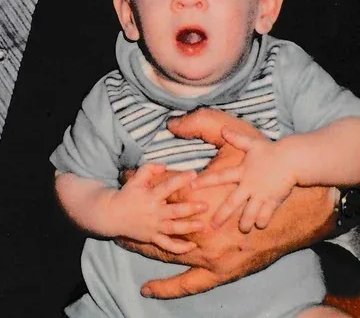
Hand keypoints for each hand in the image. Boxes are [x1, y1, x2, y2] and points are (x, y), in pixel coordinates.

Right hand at [107, 163, 204, 252]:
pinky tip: (192, 246)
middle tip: (206, 206)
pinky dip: (180, 248)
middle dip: (191, 209)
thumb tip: (165, 165)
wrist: (111, 214)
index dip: (181, 179)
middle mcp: (154, 212)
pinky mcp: (152, 238)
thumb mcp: (134, 180)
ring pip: (174, 229)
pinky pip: (168, 245)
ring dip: (189, 228)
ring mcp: (154, 226)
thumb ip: (149, 169)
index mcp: (150, 196)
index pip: (167, 186)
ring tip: (203, 226)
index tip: (194, 174)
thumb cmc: (126, 195)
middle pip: (175, 211)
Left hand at [121, 110, 335, 298]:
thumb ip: (199, 125)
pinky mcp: (222, 270)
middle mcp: (197, 229)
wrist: (298, 201)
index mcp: (196, 197)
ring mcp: (209, 253)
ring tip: (124, 242)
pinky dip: (168, 287)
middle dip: (134, 221)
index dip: (139, 186)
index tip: (125, 181)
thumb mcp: (232, 135)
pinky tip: (150, 289)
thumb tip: (172, 124)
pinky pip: (190, 282)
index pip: (156, 193)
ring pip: (165, 253)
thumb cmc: (264, 164)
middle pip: (155, 226)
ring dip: (144, 248)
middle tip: (115, 218)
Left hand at [193, 127, 298, 231]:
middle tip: (212, 226)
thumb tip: (223, 130)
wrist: (293, 159)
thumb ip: (237, 139)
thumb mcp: (252, 143)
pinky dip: (263, 221)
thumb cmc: (272, 151)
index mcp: (241, 172)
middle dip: (222, 216)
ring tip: (242, 230)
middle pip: (232, 203)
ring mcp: (261, 195)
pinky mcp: (274, 201)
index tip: (191, 186)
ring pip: (250, 213)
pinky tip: (260, 225)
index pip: (219, 177)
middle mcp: (249, 185)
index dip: (205, 181)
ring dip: (245, 223)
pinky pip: (266, 214)